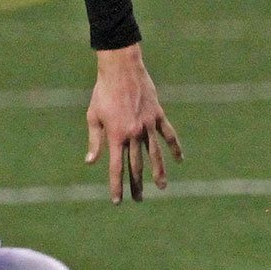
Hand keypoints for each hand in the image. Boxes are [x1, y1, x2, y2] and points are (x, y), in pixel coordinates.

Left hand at [84, 44, 181, 202]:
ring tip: (162, 186)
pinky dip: (175, 148)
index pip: (117, 168)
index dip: (117, 186)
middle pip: (136, 166)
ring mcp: (148, 125)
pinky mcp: (157, 116)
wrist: (121, 69)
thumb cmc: (103, 92)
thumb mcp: (93, 116)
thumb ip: (95, 141)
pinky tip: (179, 160)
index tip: (117, 200)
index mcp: (116, 136)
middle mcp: (133, 134)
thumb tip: (90, 162)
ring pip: (155, 155)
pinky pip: (169, 135)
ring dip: (159, 172)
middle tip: (138, 199)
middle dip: (137, 184)